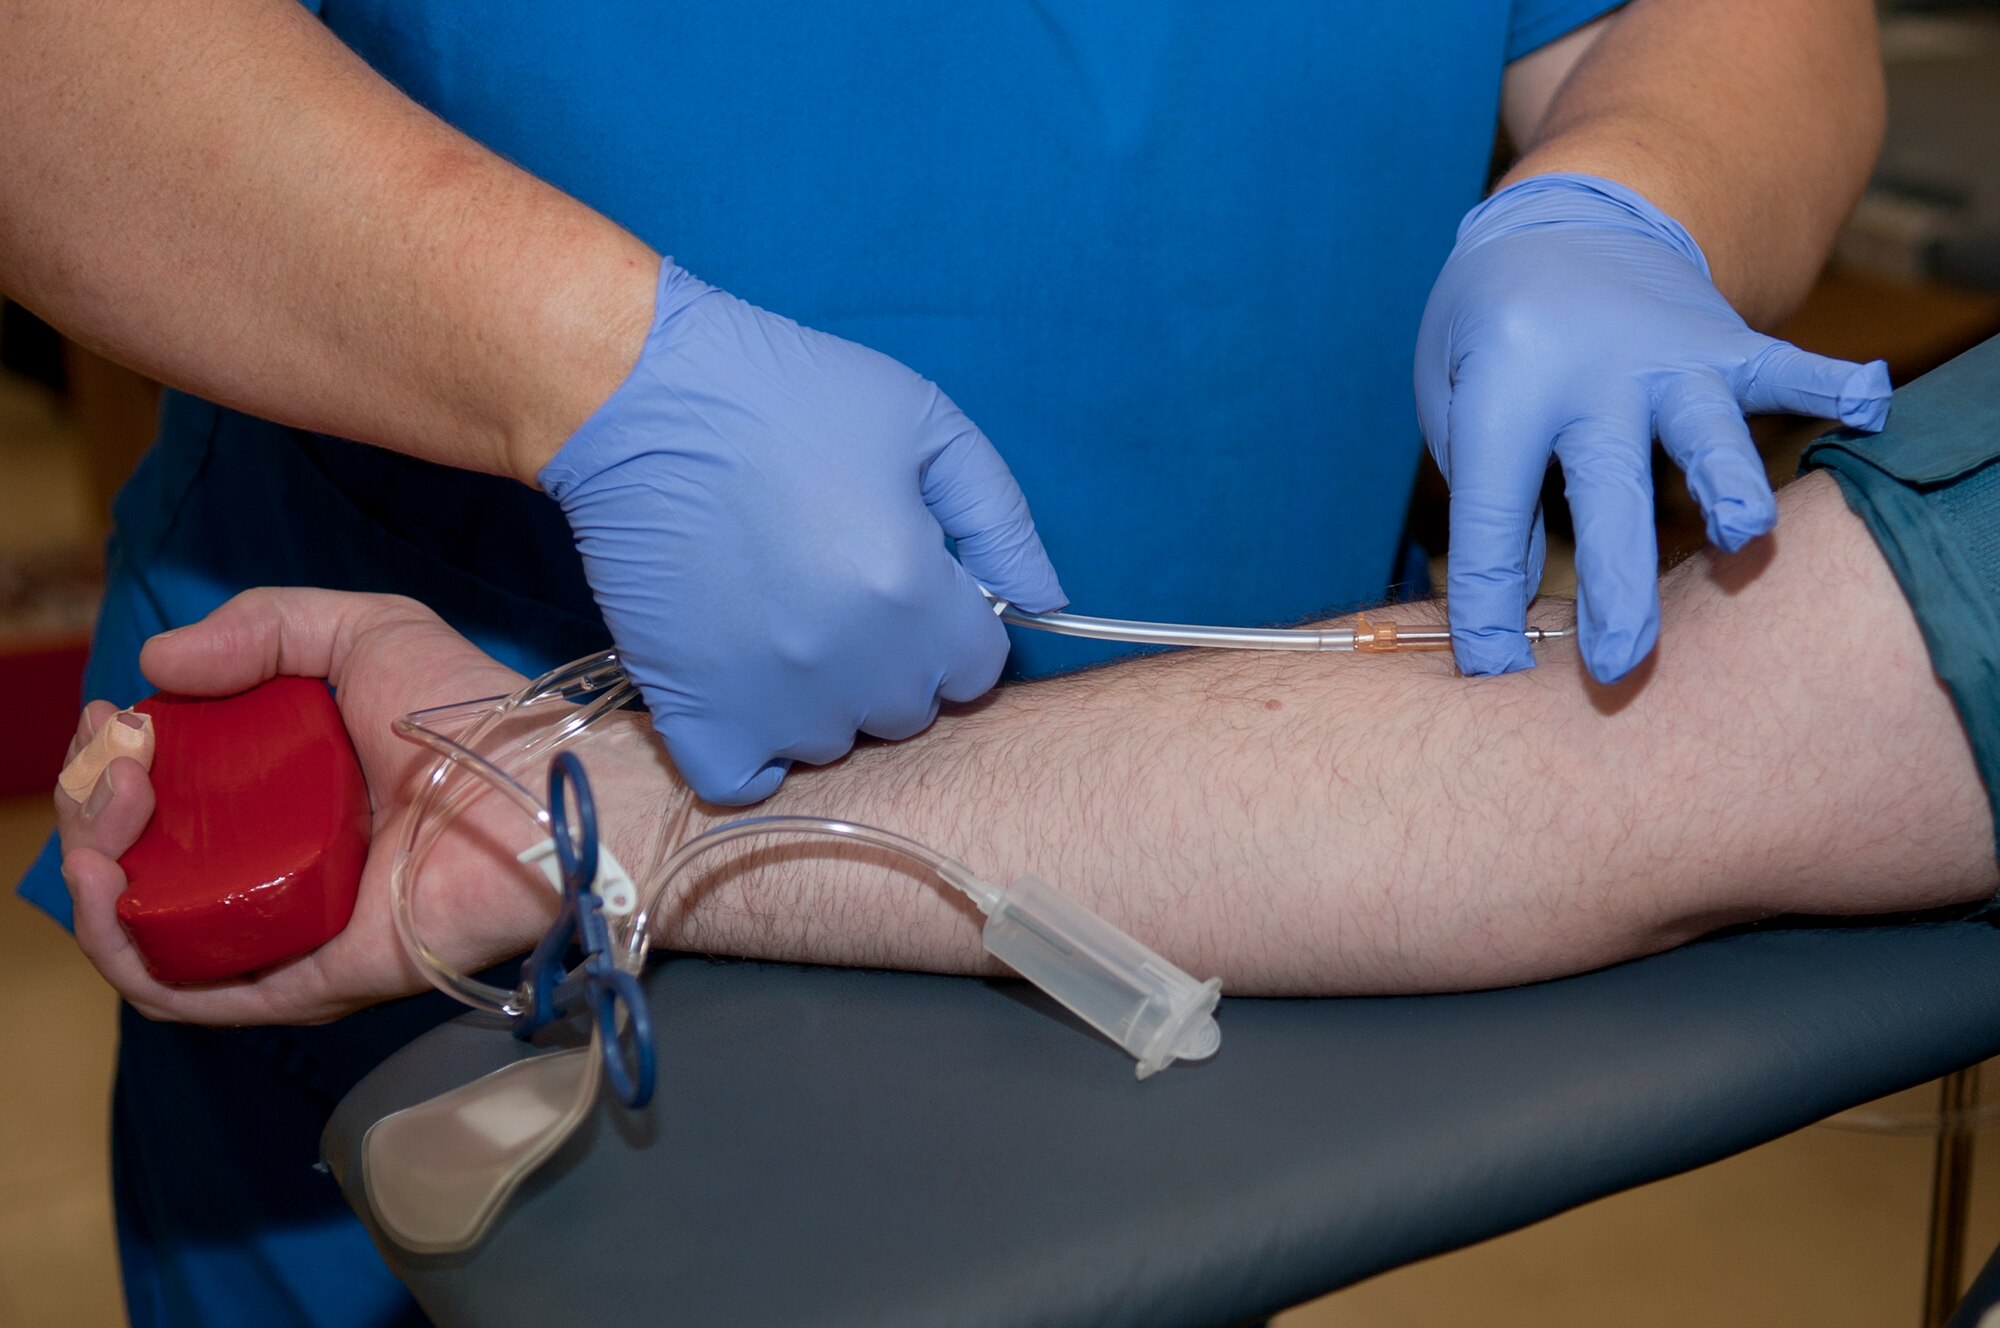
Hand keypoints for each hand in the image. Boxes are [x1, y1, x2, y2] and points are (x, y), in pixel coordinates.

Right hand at [54, 589, 672, 1024]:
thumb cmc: (477, 712)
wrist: (545, 783)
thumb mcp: (366, 634)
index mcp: (288, 801)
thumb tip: (157, 661)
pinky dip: (129, 952)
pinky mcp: (313, 980)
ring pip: (154, 934)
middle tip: (114, 764)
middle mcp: (282, 871)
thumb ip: (268, 623)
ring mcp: (294, 932)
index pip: (173, 799)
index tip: (115, 721)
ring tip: (108, 814)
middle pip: (148, 866)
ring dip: (97, 878)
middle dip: (98, 813)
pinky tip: (109, 885)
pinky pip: (195, 993)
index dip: (122, 761)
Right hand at [540, 261, 1065, 805]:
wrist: (642, 398)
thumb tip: (1045, 599)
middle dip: (895, 663)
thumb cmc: (788, 395)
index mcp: (914, 594)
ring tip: (788, 624)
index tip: (914, 589)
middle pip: (911, 712)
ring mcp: (769, 695)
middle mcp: (851, 663)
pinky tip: (751, 695)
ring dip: (825, 702)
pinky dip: (753, 752)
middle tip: (843, 593)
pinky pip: (743, 781)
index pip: (978, 671)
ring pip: (834, 744)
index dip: (953, 627)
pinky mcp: (694, 708)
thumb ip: (1000, 520)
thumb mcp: (925, 424)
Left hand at [1414, 173, 1889, 681]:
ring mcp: (1667, 356)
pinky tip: (1874, 406)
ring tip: (1744, 536)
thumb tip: (1521, 591)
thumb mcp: (1452, 392)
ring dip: (1727, 483)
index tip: (1493, 671)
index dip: (1488, 604)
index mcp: (1505, 388)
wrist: (1569, 218)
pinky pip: (1787, 366)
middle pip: (1607, 490)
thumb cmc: (1495, 329)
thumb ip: (1486, 485)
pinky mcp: (1727, 344)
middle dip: (1614, 584)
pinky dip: (1833, 387)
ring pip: (1706, 430)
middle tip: (1618, 663)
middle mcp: (1591, 374)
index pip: (1490, 515)